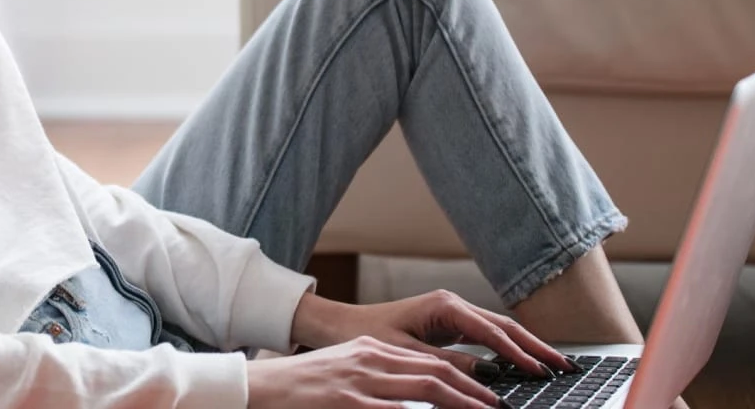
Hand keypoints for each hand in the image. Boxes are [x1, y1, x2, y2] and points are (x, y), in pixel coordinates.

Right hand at [245, 335, 499, 408]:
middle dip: (472, 390)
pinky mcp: (348, 401)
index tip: (486, 393)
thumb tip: (412, 398)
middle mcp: (369, 360)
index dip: (463, 377)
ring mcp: (360, 382)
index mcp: (370, 351)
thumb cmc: (300, 388)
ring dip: (460, 402)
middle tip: (497, 405)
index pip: (428, 361)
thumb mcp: (342, 373)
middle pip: (434, 371)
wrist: (257, 388)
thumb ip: (376, 380)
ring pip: (425, 388)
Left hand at [290, 289, 575, 381]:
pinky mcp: (450, 324)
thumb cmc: (367, 336)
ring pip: (499, 330)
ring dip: (526, 347)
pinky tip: (523, 363)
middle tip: (564, 366)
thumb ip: (447, 365)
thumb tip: (486, 377)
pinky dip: (507, 349)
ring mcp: (453, 312)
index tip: (540, 371)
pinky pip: (487, 336)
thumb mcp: (407, 355)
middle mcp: (453, 305)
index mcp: (444, 306)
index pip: (492, 332)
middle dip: (536, 346)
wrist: (342, 325)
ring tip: (553, 365)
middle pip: (505, 326)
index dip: (518, 353)